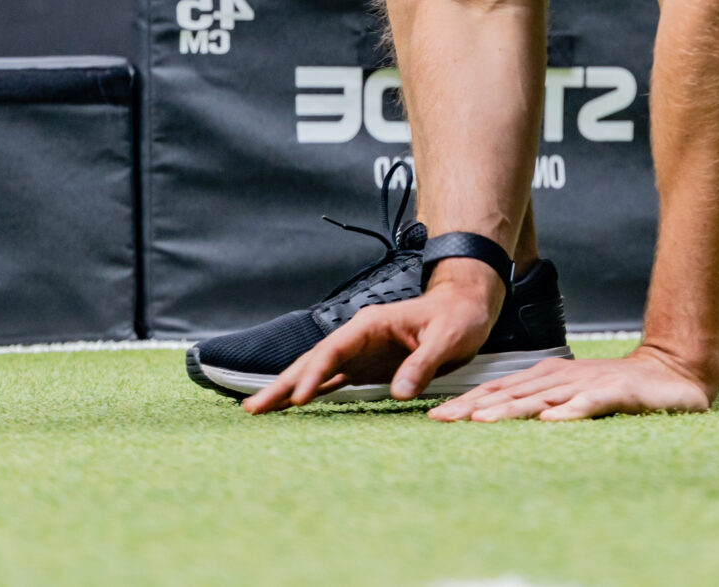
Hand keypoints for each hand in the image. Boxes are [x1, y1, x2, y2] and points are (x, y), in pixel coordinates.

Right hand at [241, 267, 500, 413]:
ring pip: (317, 372)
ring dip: (289, 391)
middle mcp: (358, 338)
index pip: (334, 351)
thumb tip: (399, 394)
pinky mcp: (367, 367)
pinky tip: (293, 407)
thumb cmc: (458, 318)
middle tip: (253, 409)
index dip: (314, 374)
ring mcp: (360, 353)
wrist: (466, 308)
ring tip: (258, 411)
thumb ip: (422, 364)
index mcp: (371, 325)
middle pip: (313, 361)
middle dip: (283, 384)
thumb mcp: (446, 338)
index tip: (299, 397)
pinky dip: (311, 394)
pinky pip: (332, 381)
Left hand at [429, 343, 715, 421]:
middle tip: (442, 419)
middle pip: (512, 392)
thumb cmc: (616, 389)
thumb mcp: (570, 394)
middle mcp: (562, 378)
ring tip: (482, 421)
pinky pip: (589, 404)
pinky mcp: (616, 394)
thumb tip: (494, 417)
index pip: (500, 389)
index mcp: (548, 377)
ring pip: (542, 397)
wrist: (670, 373)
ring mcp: (587, 384)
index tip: (436, 417)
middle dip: (474, 406)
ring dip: (511, 409)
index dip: (467, 402)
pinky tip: (551, 422)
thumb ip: (539, 403)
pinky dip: (569, 412)